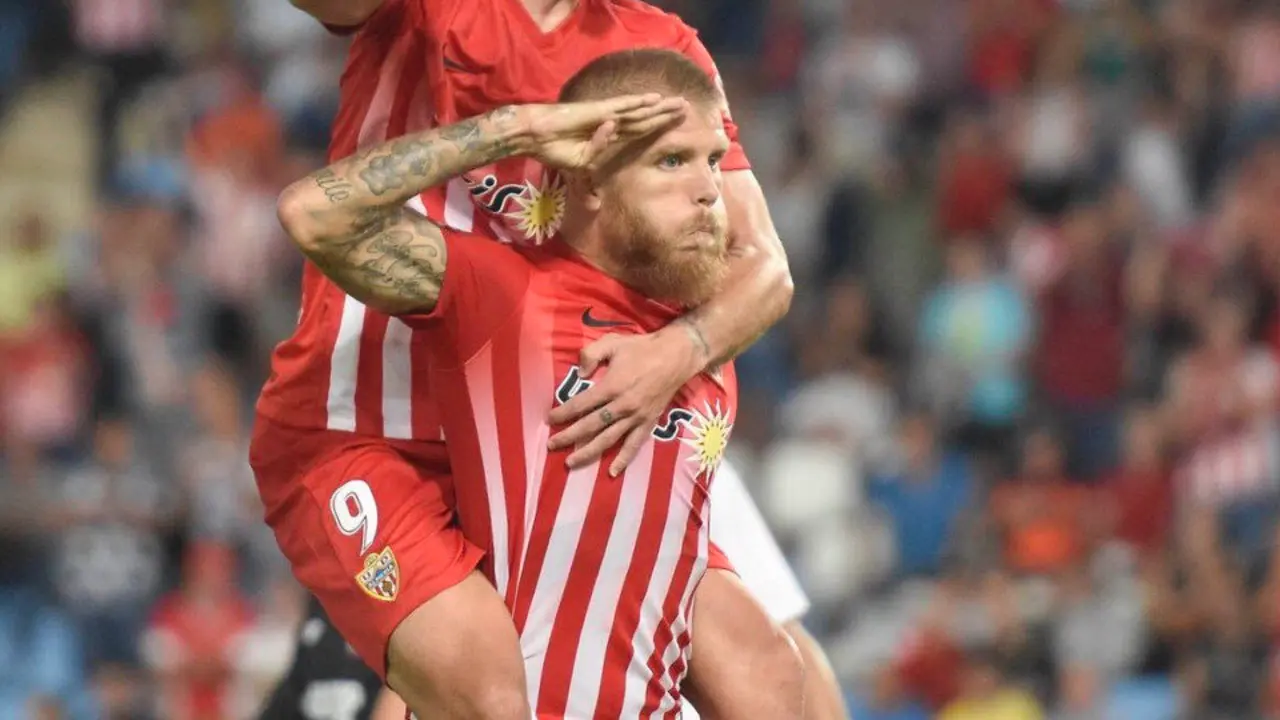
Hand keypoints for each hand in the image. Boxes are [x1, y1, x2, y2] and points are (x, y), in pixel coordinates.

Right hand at [519, 94, 686, 170]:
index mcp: (610, 137)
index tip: (675, 125)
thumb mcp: (577, 172)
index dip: (657, 128)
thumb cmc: (555, 150)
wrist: (537, 136)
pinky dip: (637, 103)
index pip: (639, 132)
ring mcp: (606, 116)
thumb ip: (588, 185)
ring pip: (639, 112)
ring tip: (680, 103)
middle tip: (687, 108)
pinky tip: (655, 99)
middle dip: (666, 115)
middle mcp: (612, 124)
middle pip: (645, 119)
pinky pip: (622, 107)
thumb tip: (595, 205)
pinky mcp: (597, 112)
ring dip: (659, 108)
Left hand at [548, 326, 705, 475]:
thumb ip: (590, 354)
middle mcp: (621, 406)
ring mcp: (636, 417)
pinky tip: (612, 472)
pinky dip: (623, 459)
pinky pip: (634, 445)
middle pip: (590, 426)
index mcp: (611, 386)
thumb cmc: (642, 347)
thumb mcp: (612, 342)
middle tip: (551, 445)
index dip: (563, 413)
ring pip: (608, 440)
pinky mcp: (648, 423)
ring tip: (570, 463)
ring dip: (588, 452)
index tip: (550, 419)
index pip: (580, 404)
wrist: (676, 356)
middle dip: (568, 437)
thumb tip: (579, 374)